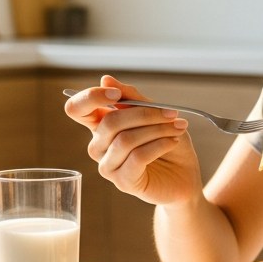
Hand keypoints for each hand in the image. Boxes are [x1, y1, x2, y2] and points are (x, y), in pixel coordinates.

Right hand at [63, 75, 203, 206]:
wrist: (185, 175)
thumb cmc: (168, 141)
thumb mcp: (154, 113)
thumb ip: (131, 98)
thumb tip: (105, 80)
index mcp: (101, 125)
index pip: (77, 109)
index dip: (91, 97)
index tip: (117, 94)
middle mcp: (99, 146)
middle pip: (109, 122)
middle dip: (145, 114)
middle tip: (171, 113)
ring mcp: (108, 165)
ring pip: (125, 140)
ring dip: (157, 130)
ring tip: (177, 128)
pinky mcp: (123, 181)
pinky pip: (137, 157)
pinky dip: (159, 145)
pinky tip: (172, 142)